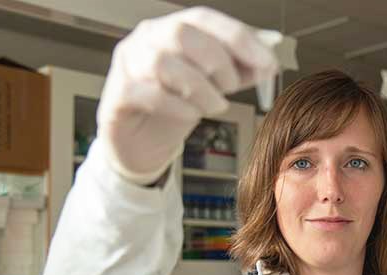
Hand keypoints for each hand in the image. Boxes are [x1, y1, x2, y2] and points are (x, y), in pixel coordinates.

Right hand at [96, 7, 277, 183]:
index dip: (240, 39)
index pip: (205, 19)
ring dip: (200, 87)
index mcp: (171, 28)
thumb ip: (239, 70)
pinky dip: (177, 105)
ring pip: (163, 62)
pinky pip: (148, 93)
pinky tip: (191, 114)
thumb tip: (268, 62)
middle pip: (181, 33)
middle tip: (232, 86)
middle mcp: (146, 40)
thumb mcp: (214, 85)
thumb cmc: (176, 106)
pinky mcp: (118, 96)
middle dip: (217, 61)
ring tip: (215, 105)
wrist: (143, 144)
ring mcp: (128, 66)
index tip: (267, 61)